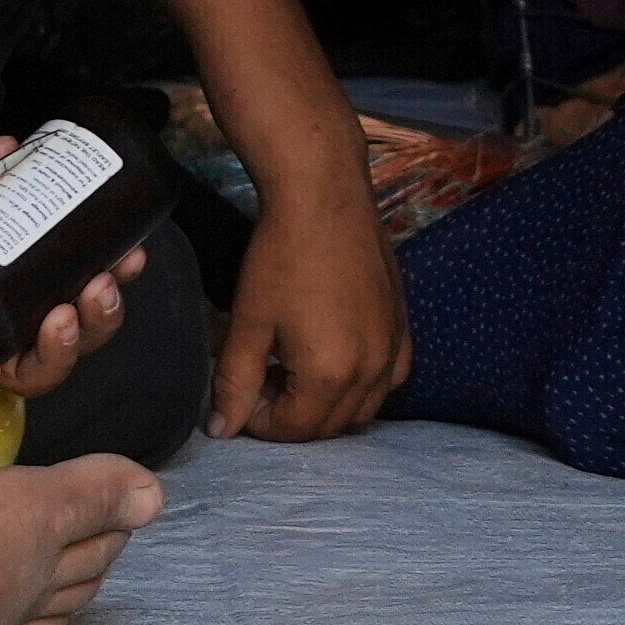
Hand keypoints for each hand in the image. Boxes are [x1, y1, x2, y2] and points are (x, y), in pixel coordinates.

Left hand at [0, 250, 154, 422]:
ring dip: (58, 353)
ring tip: (59, 318)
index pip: (76, 292)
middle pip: (66, 341)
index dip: (113, 282)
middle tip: (96, 289)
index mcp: (9, 281)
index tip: (131, 257)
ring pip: (30, 375)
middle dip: (97, 322)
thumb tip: (7, 147)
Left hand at [210, 187, 414, 439]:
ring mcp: (394, 347)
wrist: (324, 196)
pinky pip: (391, 377)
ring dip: (328, 406)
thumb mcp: (248, 323)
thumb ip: (234, 383)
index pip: (294, 429)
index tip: (240, 394)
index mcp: (330, 374)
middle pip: (330, 426)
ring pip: (364, 408)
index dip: (260, 422)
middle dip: (293, 417)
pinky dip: (365, 384)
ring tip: (295, 371)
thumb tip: (221, 429)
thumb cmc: (281, 256)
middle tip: (262, 383)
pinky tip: (337, 358)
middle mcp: (372, 369)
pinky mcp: (403, 324)